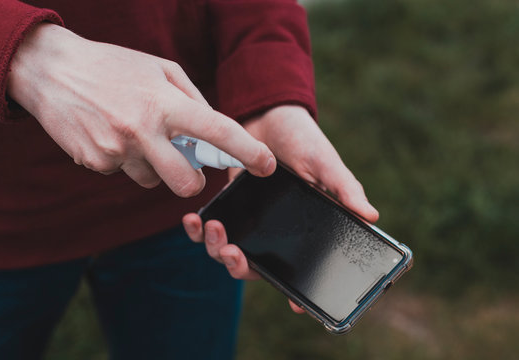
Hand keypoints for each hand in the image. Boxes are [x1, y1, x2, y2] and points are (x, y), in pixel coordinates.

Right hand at [6, 23, 274, 195]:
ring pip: (152, 180)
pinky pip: (124, 173)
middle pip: (185, 184)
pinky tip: (111, 134)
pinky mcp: (95, 162)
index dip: (246, 151)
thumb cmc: (115, 67)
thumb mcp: (161, 70)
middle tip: (186, 166)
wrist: (51, 70)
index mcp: (165, 103)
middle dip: (192, 182)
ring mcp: (116, 150)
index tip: (267, 165)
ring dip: (153, 165)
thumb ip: (193, 101)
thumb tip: (215, 133)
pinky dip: (125, 159)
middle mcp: (143, 130)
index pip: (216, 131)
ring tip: (134, 132)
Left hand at [183, 105, 378, 312]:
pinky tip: (194, 220)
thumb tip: (372, 217)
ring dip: (217, 249)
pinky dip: (199, 229)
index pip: (301, 267)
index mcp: (302, 228)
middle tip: (234, 254)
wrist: (267, 113)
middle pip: (257, 265)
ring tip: (214, 230)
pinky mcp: (228, 204)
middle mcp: (275, 230)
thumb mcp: (326, 162)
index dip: (299, 290)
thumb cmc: (303, 139)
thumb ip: (344, 189)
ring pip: (230, 250)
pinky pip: (211, 227)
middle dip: (241, 267)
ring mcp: (249, 219)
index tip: (295, 306)